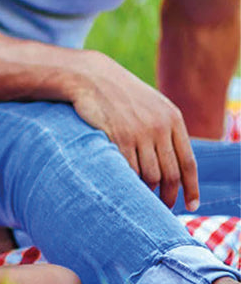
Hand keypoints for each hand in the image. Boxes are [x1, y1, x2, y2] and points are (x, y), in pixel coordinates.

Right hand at [71, 51, 198, 209]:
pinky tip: (126, 185)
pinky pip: (129, 169)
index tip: (191, 204)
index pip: (188, 162)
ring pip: (150, 175)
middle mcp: (159, 127)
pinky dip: (129, 181)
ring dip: (147, 191)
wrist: (92, 77)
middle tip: (164, 206)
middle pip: (170, 174)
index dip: (191, 187)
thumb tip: (174, 162)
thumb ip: (165, 128)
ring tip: (142, 197)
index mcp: (173, 119)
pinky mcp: (118, 137)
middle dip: (169, 196)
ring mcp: (139, 133)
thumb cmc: (120, 94)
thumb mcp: (152, 105)